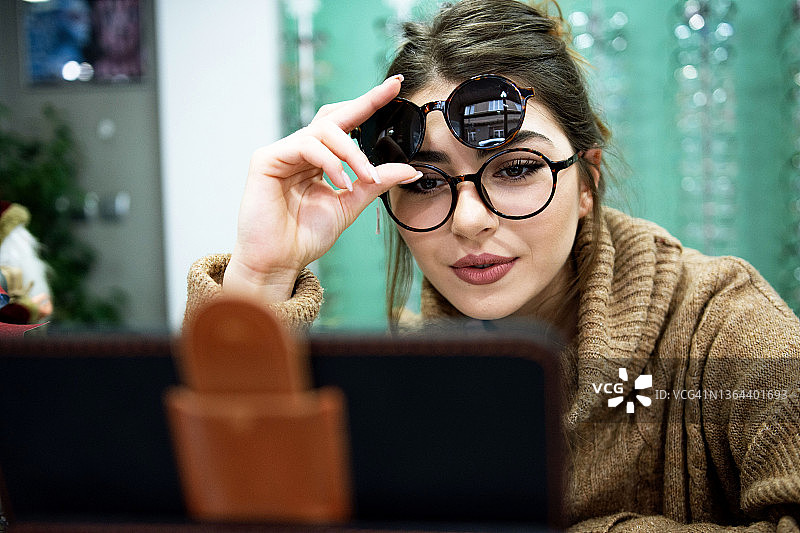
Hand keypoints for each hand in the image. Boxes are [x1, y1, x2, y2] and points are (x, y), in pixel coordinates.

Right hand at [223, 75, 419, 303]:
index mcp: (319, 159)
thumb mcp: (350, 205)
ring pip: (324, 131)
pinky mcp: (266, 159)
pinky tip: (341, 181)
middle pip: (334, 116)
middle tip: (390, 94)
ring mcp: (282, 152)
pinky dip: (330, 161)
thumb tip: (410, 169)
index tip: (396, 85)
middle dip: (364, 104)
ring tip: (365, 179)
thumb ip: (375, 183)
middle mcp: (300, 151)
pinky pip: (305, 145)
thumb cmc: (306, 236)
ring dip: (352, 153)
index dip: (369, 102)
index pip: (346, 124)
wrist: (279, 262)